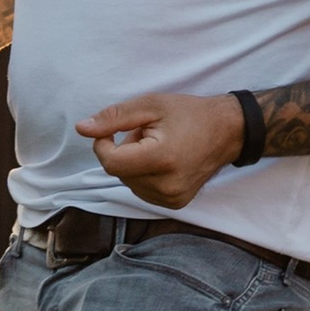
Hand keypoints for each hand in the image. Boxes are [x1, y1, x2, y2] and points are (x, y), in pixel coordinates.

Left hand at [78, 89, 246, 211]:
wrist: (228, 132)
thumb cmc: (189, 114)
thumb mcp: (149, 106)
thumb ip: (113, 118)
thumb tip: (82, 128)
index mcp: (162, 160)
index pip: (110, 162)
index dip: (103, 144)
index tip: (111, 129)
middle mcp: (167, 186)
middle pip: (118, 172)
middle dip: (123, 151)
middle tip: (146, 133)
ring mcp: (172, 199)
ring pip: (128, 182)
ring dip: (133, 163)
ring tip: (156, 146)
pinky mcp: (175, 204)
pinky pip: (141, 190)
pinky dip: (143, 175)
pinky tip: (162, 161)